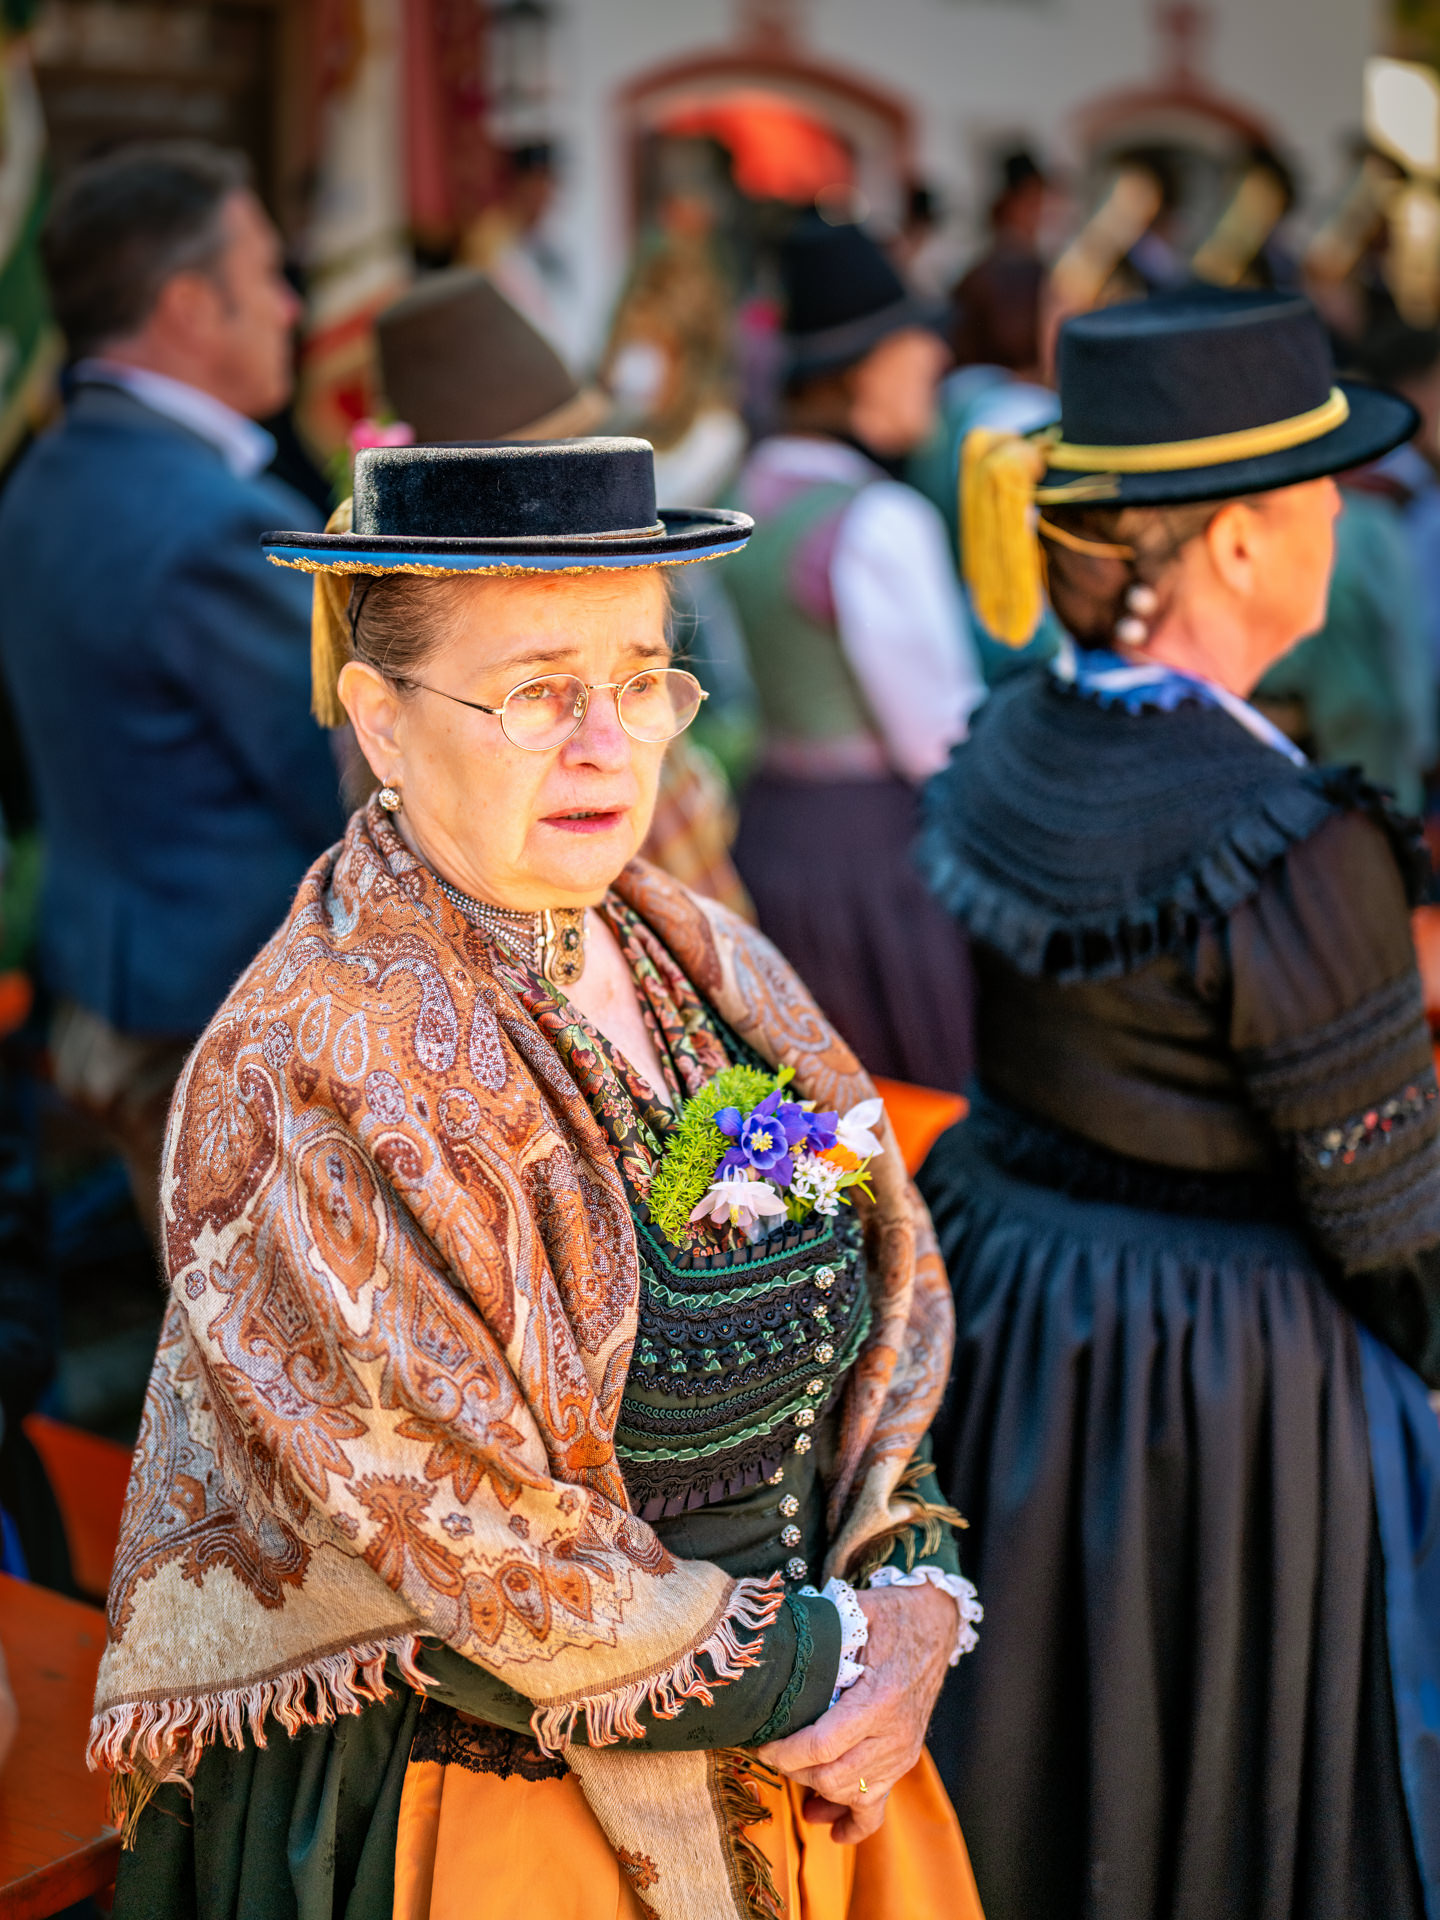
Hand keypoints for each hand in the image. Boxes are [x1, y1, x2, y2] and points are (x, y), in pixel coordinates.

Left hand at [755, 1583, 953, 1843]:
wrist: (937, 1623)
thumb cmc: (895, 1613)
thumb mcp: (859, 1610)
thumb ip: (823, 1627)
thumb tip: (777, 1638)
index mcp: (880, 1697)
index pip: (823, 1744)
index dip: (786, 1752)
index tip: (761, 1744)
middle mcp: (894, 1734)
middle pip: (833, 1777)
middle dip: (794, 1771)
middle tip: (771, 1751)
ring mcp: (902, 1752)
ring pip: (852, 1795)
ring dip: (816, 1792)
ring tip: (790, 1775)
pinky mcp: (904, 1760)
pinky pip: (879, 1807)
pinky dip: (854, 1824)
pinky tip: (832, 1830)